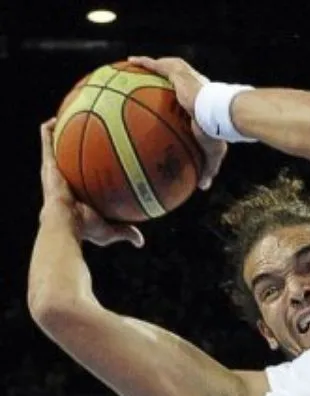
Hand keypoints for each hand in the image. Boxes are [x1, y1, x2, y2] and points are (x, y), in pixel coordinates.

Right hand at [39, 119, 143, 246]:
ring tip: (69, 116)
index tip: (97, 158)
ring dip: (59, 132)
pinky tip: (57, 117)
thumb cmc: (84, 228)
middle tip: (86, 131)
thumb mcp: (109, 230)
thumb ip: (125, 231)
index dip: (85, 168)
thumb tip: (140, 241)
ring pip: (54, 147)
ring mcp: (54, 171)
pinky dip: (49, 129)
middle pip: (66, 159)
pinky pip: (46, 140)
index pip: (80, 177)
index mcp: (75, 193)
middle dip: (73, 145)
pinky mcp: (48, 164)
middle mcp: (63, 179)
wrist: (65, 222)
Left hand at [128, 55, 226, 189]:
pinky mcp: (178, 72)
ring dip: (152, 66)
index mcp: (200, 104)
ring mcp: (185, 78)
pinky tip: (130, 62)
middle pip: (174, 81)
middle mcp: (193, 88)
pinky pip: (156, 66)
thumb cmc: (215, 133)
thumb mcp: (211, 154)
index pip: (186, 100)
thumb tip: (202, 188)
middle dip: (163, 79)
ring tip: (134, 65)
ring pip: (165, 68)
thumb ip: (205, 168)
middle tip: (147, 83)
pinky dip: (144, 64)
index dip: (177, 99)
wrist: (217, 114)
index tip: (167, 103)